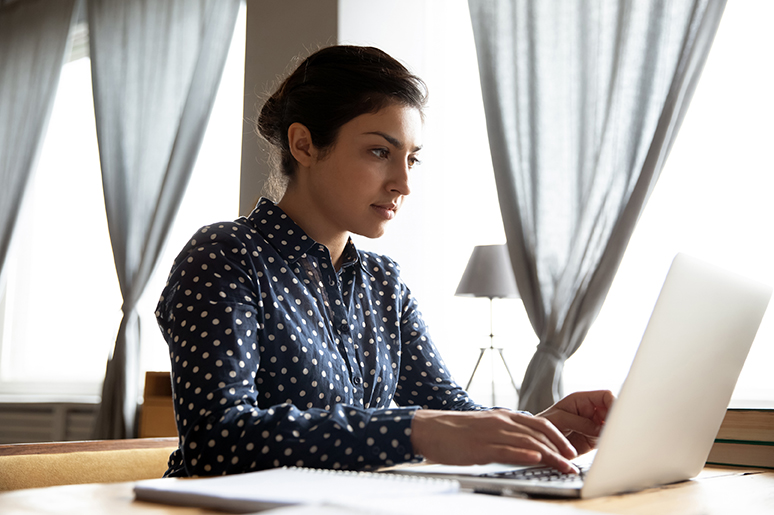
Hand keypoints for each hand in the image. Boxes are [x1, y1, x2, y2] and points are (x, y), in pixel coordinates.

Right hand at [410, 409, 579, 473]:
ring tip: (564, 466)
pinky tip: (536, 459)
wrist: (429, 428)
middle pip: (539, 433)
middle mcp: (502, 422)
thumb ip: (505, 434)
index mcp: (504, 416)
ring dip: (550, 455)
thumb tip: (525, 446)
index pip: (540, 423)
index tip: (571, 451)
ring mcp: (492, 434)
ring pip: (528, 442)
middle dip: (560, 449)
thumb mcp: (486, 428)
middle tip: (574, 463)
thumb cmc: (456, 432)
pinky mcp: (481, 447)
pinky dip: (524, 453)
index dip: (559, 437)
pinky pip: (507, 449)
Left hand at [537, 390, 614, 455]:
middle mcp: (592, 411)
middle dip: (616, 420)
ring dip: (614, 433)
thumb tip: (600, 429)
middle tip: (615, 430)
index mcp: (583, 400)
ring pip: (613, 427)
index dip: (614, 403)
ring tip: (610, 439)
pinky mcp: (594, 440)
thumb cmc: (545, 423)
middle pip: (613, 412)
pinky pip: (607, 440)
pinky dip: (609, 443)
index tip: (617, 414)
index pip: (606, 396)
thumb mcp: (561, 419)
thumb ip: (581, 422)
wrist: (540, 441)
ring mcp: (594, 426)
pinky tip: (607, 446)